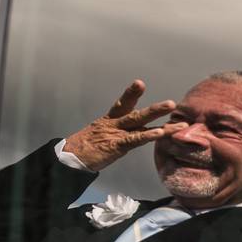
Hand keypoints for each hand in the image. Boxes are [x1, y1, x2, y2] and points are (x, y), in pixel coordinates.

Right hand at [63, 79, 187, 171]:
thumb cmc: (84, 148)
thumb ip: (115, 134)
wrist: (69, 157)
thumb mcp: (99, 136)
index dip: (131, 94)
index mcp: (109, 120)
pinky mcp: (115, 146)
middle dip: (154, 109)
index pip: (121, 104)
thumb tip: (126, 136)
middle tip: (171, 103)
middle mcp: (114, 124)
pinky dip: (148, 135)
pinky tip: (161, 132)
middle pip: (135, 113)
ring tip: (171, 110)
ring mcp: (115, 134)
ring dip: (156, 116)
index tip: (139, 83)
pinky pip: (135, 139)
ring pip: (138, 122)